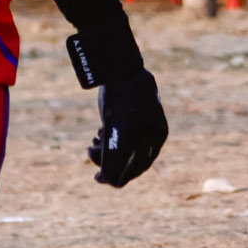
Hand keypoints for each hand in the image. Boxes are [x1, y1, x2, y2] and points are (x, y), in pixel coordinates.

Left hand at [90, 69, 167, 188]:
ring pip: (123, 148)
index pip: (139, 166)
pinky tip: (97, 133)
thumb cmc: (121, 96)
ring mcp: (142, 124)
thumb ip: (116, 154)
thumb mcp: (117, 127)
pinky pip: (120, 137)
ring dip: (106, 151)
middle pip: (131, 159)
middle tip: (91, 159)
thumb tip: (109, 180)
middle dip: (110, 162)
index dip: (119, 176)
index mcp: (157, 135)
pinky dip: (107, 140)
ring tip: (92, 144)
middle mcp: (152, 131)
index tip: (100, 179)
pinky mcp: (130, 117)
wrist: (118, 67)